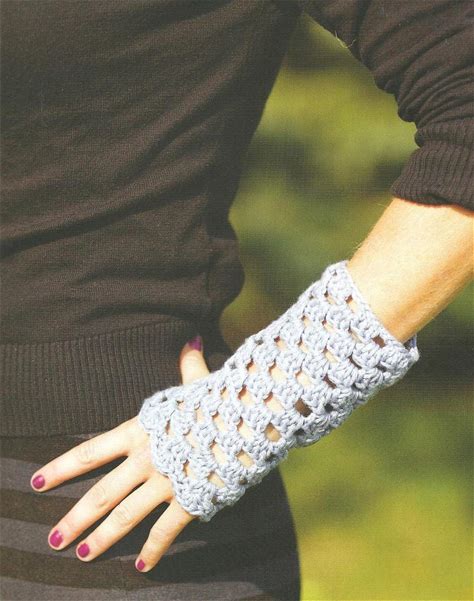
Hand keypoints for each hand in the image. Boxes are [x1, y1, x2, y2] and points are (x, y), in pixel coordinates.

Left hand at [30, 336, 208, 571]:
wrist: (247, 419)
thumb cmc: (218, 398)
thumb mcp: (197, 383)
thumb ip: (187, 365)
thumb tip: (189, 340)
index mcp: (140, 431)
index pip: (91, 452)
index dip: (62, 468)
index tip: (37, 483)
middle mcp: (144, 460)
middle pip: (100, 494)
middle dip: (73, 518)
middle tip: (52, 539)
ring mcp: (164, 483)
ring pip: (123, 517)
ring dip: (101, 539)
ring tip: (82, 556)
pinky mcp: (188, 500)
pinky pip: (164, 530)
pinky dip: (152, 550)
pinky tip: (141, 567)